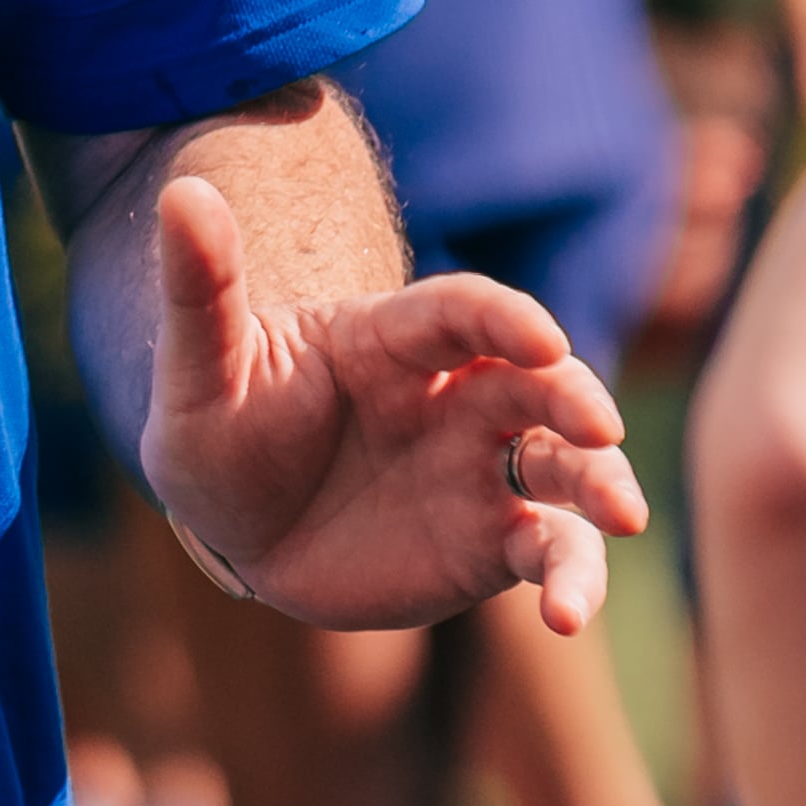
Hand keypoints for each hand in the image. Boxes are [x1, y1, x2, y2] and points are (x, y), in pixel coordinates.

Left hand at [142, 170, 645, 637]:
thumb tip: (181, 191)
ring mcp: (480, 469)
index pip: (464, 312)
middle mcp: (456, 396)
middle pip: (536, 382)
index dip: (505, 319)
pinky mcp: (490, 540)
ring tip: (623, 516)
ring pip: (564, 466)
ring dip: (601, 485)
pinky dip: (570, 578)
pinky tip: (565, 614)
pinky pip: (546, 551)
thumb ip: (201, 287)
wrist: (233, 530)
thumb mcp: (199, 367)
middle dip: (575, 396)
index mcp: (394, 338)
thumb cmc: (218, 433)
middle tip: (599, 424)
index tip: (540, 338)